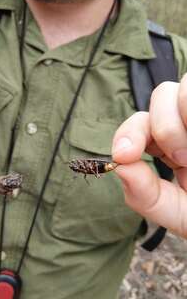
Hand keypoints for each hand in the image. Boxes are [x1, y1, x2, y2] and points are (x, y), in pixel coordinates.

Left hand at [112, 74, 186, 238]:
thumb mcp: (178, 213)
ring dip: (183, 117)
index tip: (124, 155)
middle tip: (182, 159)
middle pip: (162, 94)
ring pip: (185, 85)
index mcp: (171, 145)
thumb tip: (119, 165)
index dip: (127, 134)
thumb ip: (145, 195)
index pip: (141, 122)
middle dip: (164, 126)